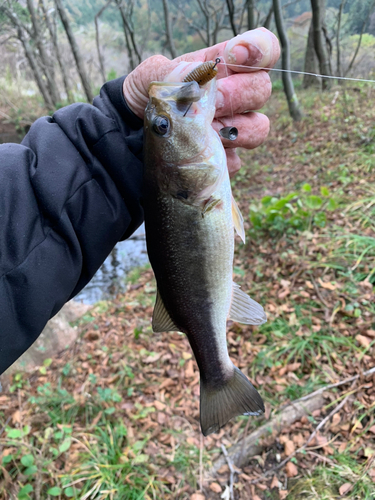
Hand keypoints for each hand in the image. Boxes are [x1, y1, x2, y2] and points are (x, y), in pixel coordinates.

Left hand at [123, 28, 279, 175]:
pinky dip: (215, 157)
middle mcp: (235, 97)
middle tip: (208, 104)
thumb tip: (199, 74)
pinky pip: (236, 160)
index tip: (235, 56)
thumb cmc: (148, 100)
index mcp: (221, 67)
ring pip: (258, 127)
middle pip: (262, 88)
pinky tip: (195, 153)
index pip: (262, 48)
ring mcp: (234, 129)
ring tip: (200, 131)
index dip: (259, 50)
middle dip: (234, 95)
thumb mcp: (150, 78)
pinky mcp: (227, 160)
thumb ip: (173, 71)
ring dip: (229, 129)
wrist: (134, 139)